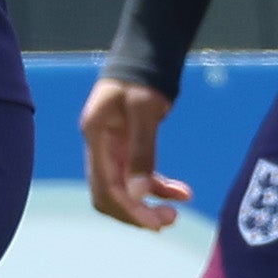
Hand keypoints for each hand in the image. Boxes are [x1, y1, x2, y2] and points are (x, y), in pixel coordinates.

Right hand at [81, 77, 191, 229]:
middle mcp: (99, 147)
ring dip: (147, 203)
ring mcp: (113, 148)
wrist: (147, 54)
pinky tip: (182, 193)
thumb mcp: (144, 109)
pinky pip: (139, 176)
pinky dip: (158, 187)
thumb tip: (136, 194)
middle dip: (136, 212)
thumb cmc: (142, 76)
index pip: (105, 187)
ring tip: (176, 213)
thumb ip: (141, 151)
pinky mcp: (128, 147)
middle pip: (110, 195)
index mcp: (95, 137)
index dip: (128, 210)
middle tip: (168, 221)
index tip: (156, 223)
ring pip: (125, 190)